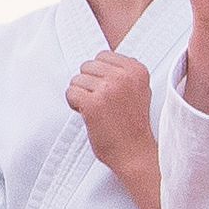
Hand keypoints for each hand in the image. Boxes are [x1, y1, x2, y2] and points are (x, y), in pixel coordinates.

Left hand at [68, 50, 157, 171]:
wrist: (135, 152)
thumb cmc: (132, 123)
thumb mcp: (138, 89)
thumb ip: (123, 72)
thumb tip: (98, 60)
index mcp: (137, 69)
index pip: (102, 56)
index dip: (99, 75)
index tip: (108, 92)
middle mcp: (124, 76)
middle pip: (87, 66)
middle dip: (88, 84)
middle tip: (101, 102)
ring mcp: (108, 89)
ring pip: (76, 79)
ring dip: (81, 95)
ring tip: (96, 110)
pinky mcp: (92, 104)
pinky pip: (70, 93)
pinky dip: (74, 104)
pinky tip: (86, 115)